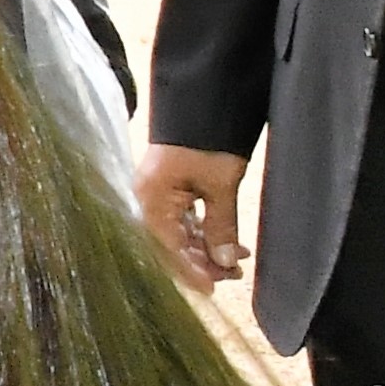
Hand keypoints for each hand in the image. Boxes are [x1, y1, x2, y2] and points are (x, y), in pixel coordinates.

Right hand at [137, 143, 251, 291]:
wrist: (205, 97)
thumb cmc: (208, 140)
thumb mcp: (221, 185)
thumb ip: (220, 226)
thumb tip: (223, 263)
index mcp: (151, 201)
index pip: (168, 249)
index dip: (191, 271)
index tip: (215, 288)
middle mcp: (147, 201)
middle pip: (170, 245)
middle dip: (203, 261)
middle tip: (235, 271)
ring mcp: (156, 195)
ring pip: (178, 234)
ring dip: (206, 248)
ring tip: (237, 257)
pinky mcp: (168, 190)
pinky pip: (182, 220)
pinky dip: (204, 232)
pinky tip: (227, 240)